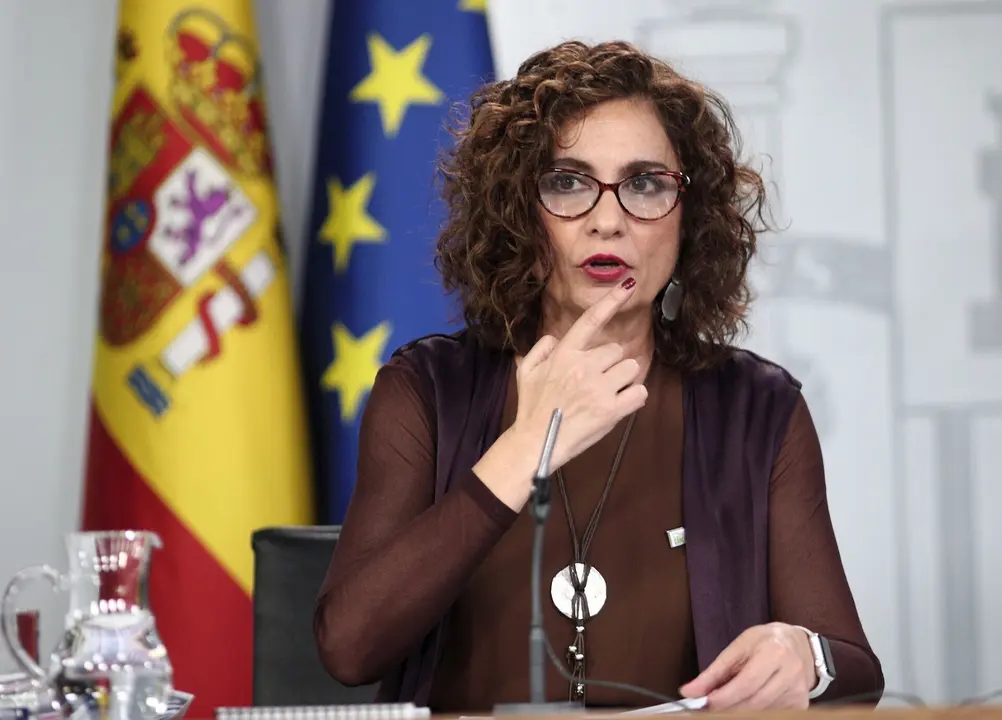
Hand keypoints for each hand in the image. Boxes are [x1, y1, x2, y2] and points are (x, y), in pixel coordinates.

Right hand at [510, 277, 647, 473]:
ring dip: (623, 380)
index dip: (611, 301)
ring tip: (606, 395)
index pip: (591, 321)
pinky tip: (618, 405)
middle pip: (616, 351)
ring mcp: (599, 388)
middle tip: (595, 383)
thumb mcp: (525, 373)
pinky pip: (639, 393)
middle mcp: (583, 366)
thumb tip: (555, 339)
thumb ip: (540, 349)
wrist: (536, 444)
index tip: (628, 285)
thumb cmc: (531, 409)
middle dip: (610, 365)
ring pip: (630, 369)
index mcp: (564, 354)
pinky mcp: (611, 410)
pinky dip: (633, 398)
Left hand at [679, 623, 816, 710]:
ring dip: (741, 711)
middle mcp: (791, 672)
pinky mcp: (801, 704)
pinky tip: (747, 703)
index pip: (747, 682)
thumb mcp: (737, 648)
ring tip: (726, 704)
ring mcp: (798, 690)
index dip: (725, 697)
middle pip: (755, 701)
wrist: (796, 644)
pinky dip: (756, 712)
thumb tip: (690, 692)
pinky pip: (773, 714)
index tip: (705, 703)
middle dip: (729, 708)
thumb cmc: (763, 642)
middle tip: (710, 708)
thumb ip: (714, 672)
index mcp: (774, 652)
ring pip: (763, 711)